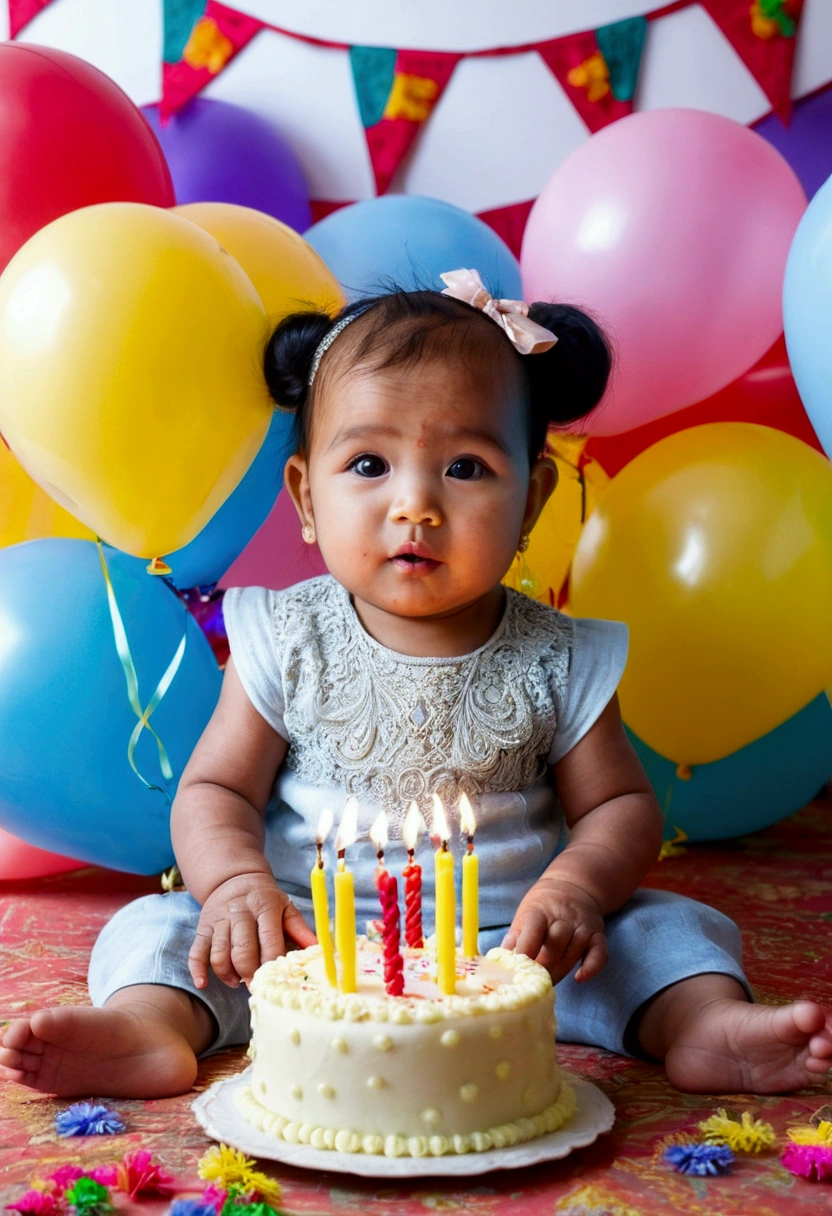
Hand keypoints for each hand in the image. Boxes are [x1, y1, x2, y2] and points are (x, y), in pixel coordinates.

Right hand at [188, 871, 315, 989]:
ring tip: (238, 981)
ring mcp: (219, 921)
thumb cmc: (265, 899)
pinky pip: (196, 951)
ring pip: (219, 954)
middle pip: (242, 951)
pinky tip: (204, 984)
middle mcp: (240, 913)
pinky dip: (198, 970)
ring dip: (228, 974)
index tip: (276, 981)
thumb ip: (301, 930)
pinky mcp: (203, 928)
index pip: (269, 941)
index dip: (272, 965)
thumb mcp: (286, 907)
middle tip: (256, 986)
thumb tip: (320, 952)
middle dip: (249, 974)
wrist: (235, 878)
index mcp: (265, 907)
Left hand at [502, 877, 607, 983]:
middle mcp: (563, 916)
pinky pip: (600, 952)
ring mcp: (582, 925)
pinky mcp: (597, 933)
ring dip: (561, 970)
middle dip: (543, 967)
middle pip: (555, 944)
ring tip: (547, 984)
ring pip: (574, 950)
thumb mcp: (524, 914)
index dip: (526, 950)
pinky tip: (579, 978)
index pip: (534, 929)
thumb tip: (501, 960)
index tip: (518, 969)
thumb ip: (515, 937)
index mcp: (540, 910)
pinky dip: (592, 967)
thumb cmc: (542, 906)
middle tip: (532, 984)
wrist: (571, 885)